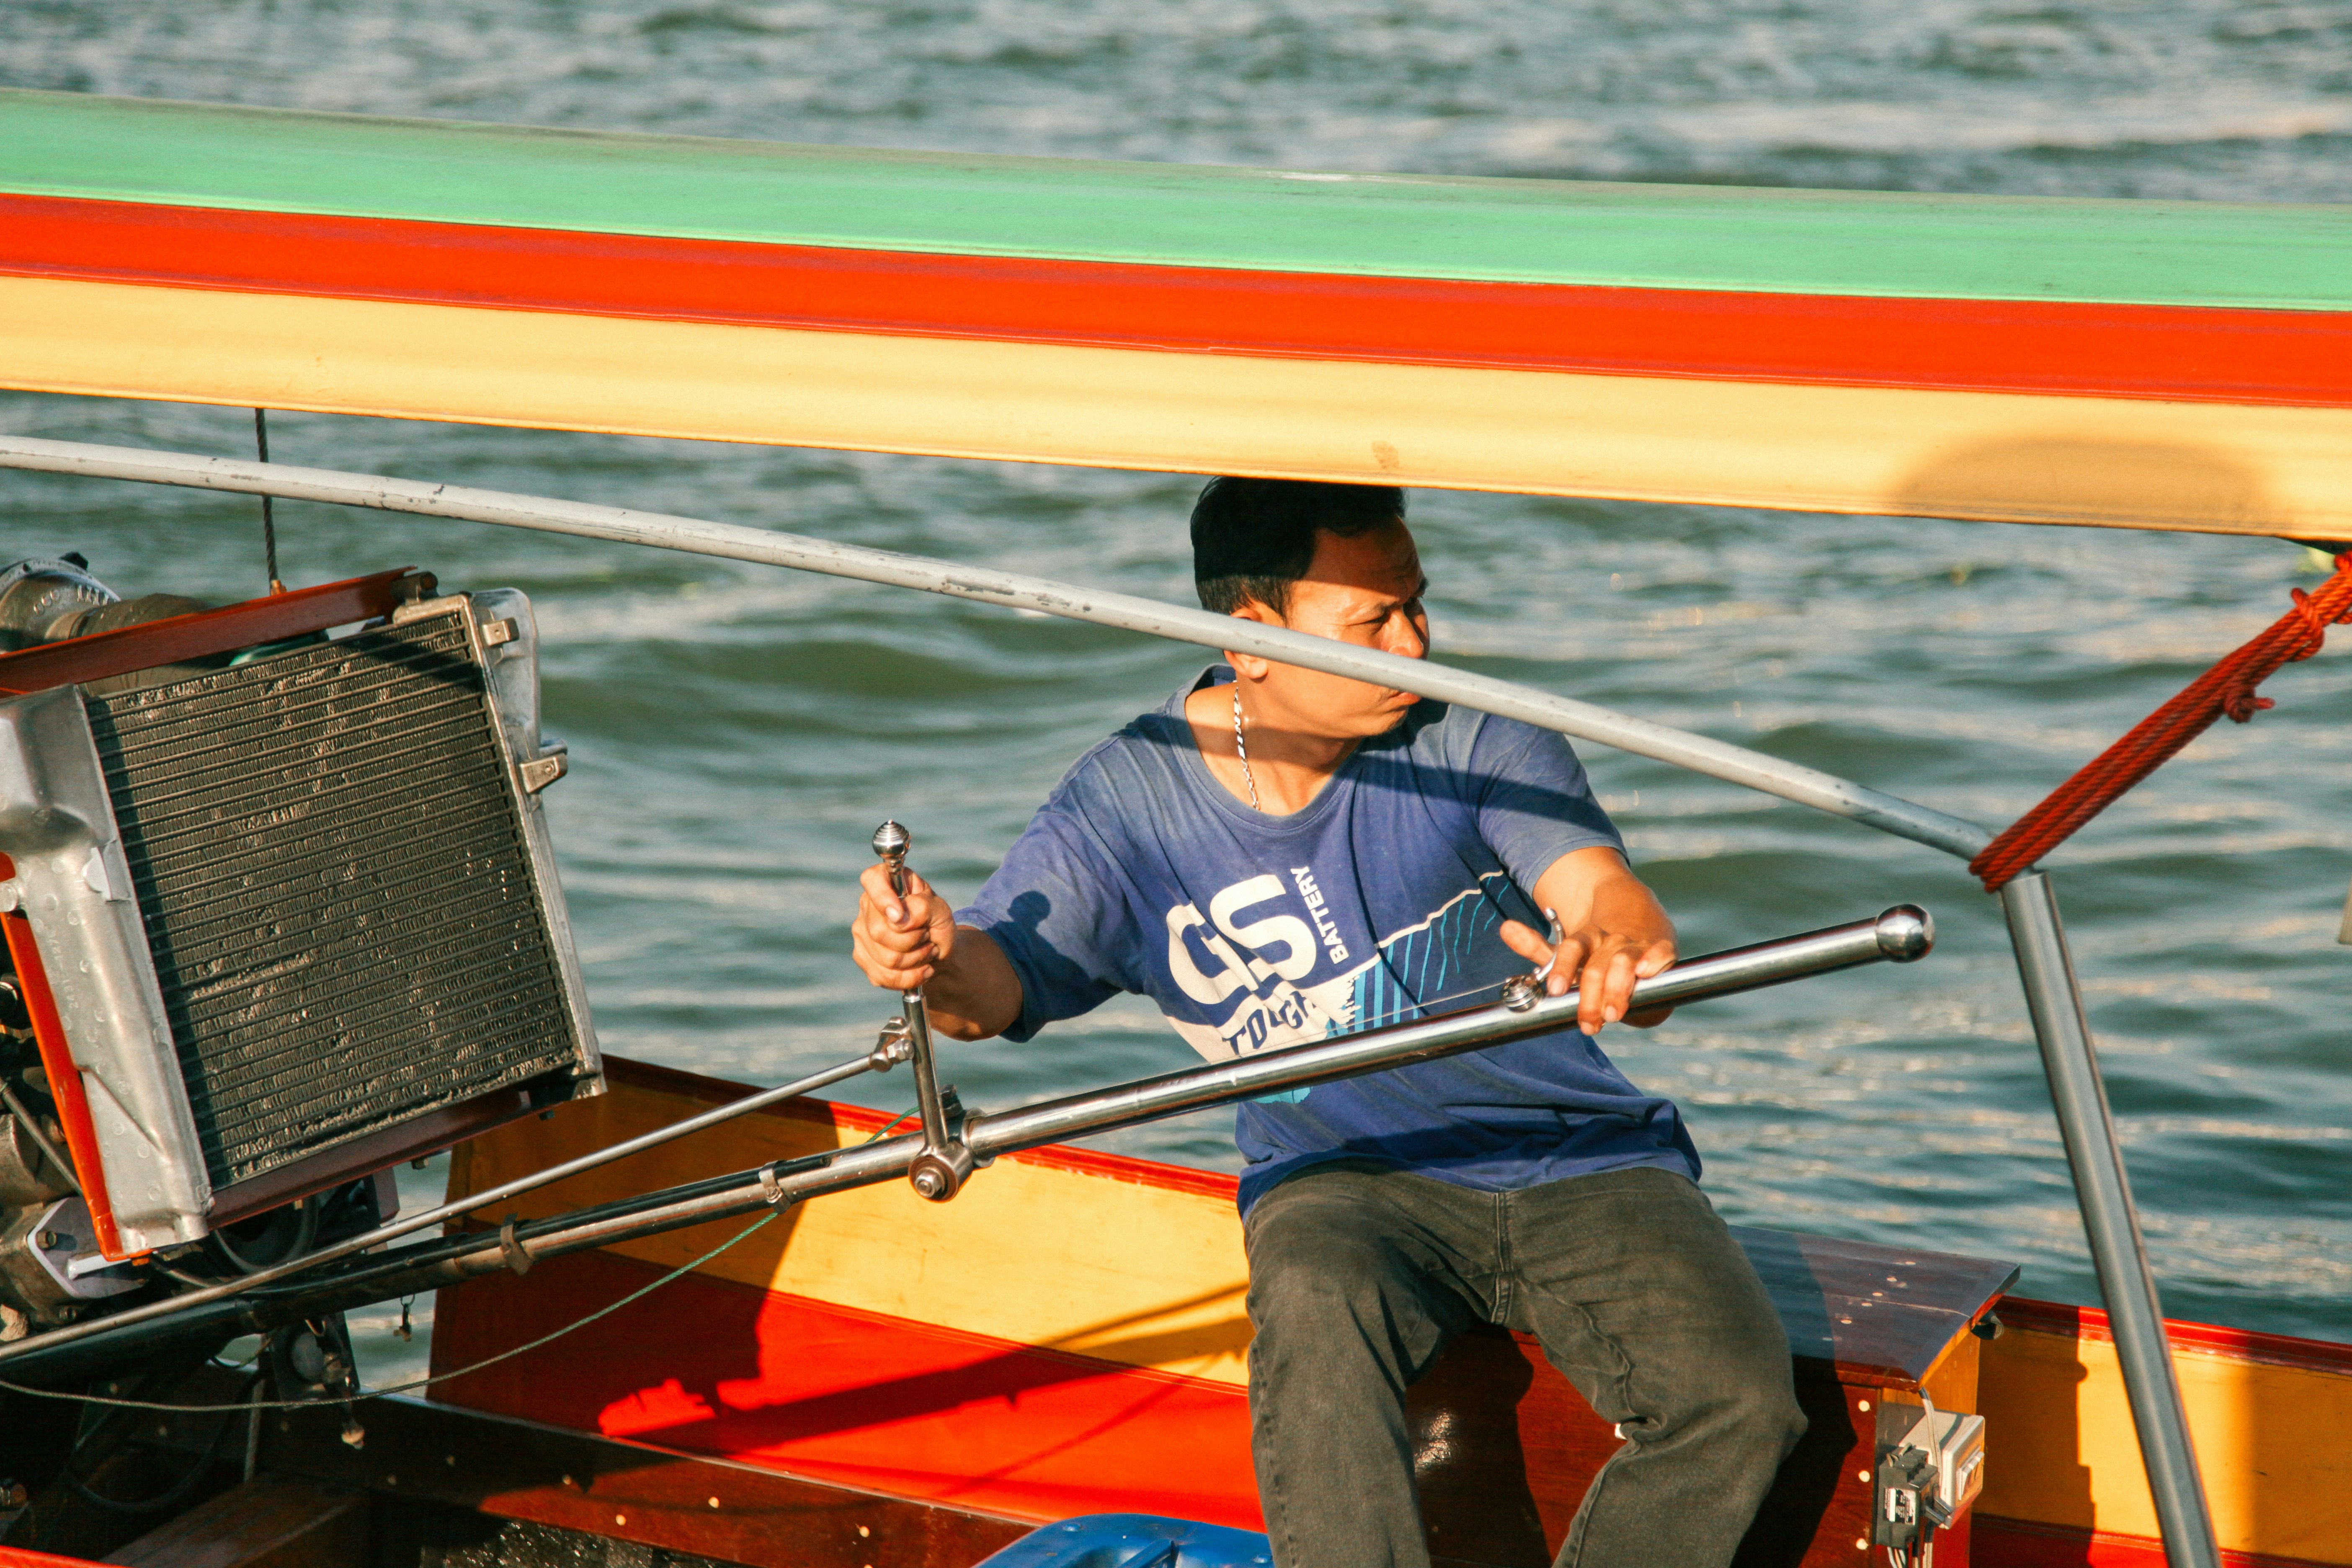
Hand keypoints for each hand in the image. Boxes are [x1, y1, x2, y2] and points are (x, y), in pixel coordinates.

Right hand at [853, 862, 956, 991]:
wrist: (938, 952)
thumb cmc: (937, 923)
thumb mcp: (940, 910)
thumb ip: (921, 907)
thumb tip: (897, 919)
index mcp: (886, 882)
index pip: (872, 880)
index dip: (883, 898)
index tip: (900, 915)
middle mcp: (867, 906)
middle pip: (880, 932)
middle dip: (914, 939)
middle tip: (927, 934)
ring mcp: (861, 933)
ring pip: (886, 958)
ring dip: (917, 958)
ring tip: (927, 950)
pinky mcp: (862, 957)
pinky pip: (885, 975)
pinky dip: (911, 976)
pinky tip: (921, 968)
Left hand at [1499, 915, 1675, 1035]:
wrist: (1639, 914)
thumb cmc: (1599, 947)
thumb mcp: (1568, 949)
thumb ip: (1537, 947)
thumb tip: (1505, 928)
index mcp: (1586, 939)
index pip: (1570, 950)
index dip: (1562, 969)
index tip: (1555, 990)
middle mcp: (1609, 940)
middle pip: (1596, 966)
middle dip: (1590, 996)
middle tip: (1588, 1023)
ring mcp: (1635, 944)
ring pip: (1624, 962)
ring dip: (1617, 988)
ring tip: (1612, 1013)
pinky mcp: (1661, 947)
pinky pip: (1659, 952)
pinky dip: (1654, 960)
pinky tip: (1646, 971)